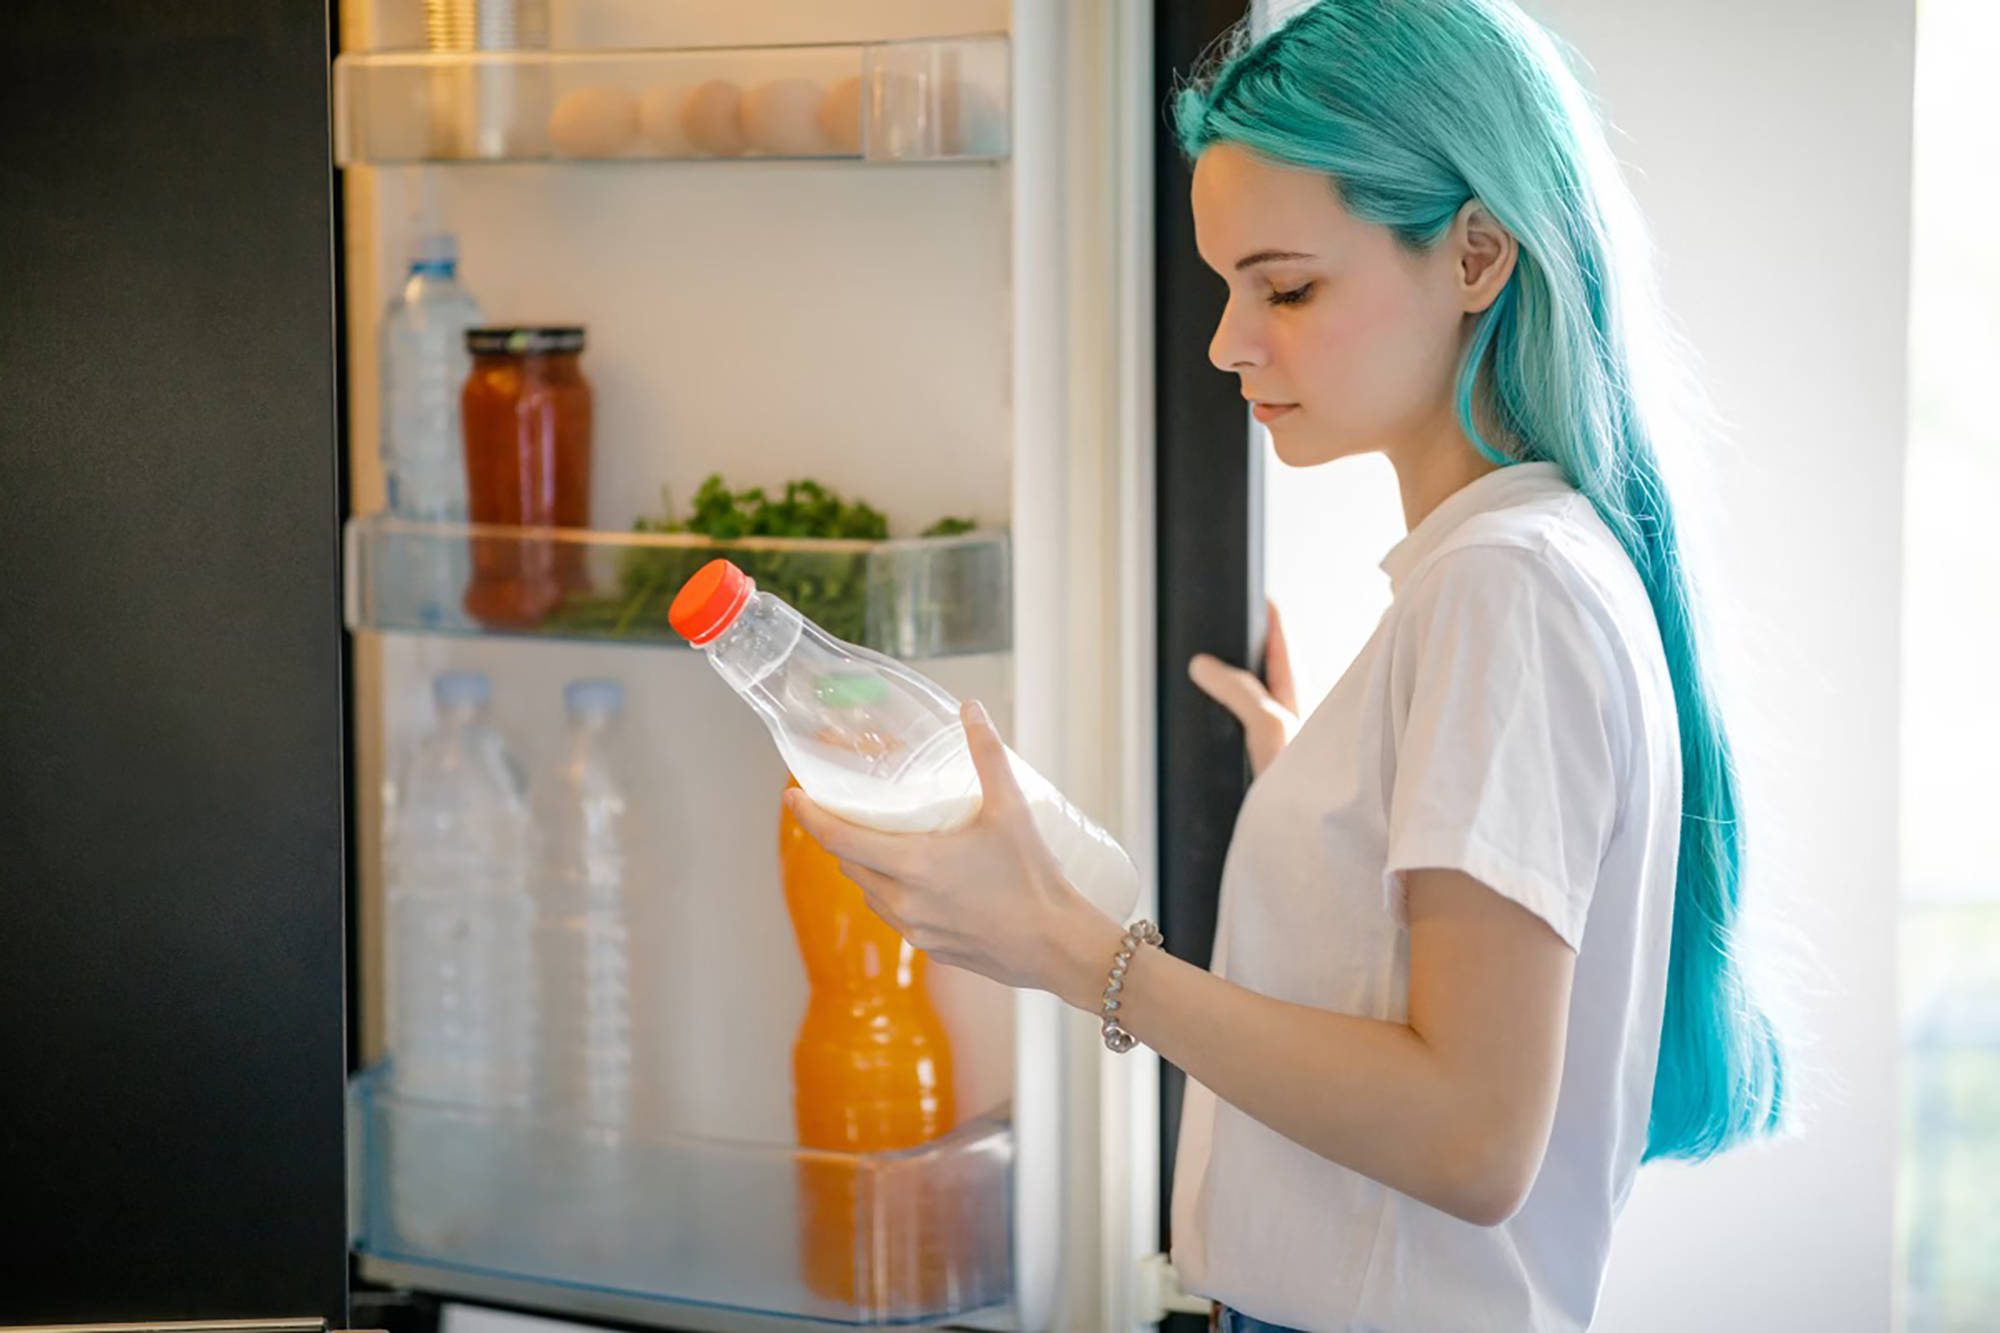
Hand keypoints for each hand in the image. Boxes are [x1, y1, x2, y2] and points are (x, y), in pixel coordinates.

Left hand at [782, 699, 1117, 995]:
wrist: (1058, 946)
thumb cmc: (1034, 878)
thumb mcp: (1011, 808)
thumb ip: (987, 754)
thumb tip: (970, 709)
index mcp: (912, 865)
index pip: (838, 839)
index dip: (809, 816)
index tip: (792, 796)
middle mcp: (903, 901)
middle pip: (849, 864)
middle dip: (842, 837)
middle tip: (848, 810)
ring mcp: (914, 929)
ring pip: (870, 892)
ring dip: (867, 867)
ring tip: (884, 841)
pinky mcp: (930, 948)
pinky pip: (894, 915)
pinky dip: (892, 892)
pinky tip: (917, 880)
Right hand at [1189, 597, 1299, 777]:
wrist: (1312, 834)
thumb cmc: (1309, 781)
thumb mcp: (1269, 725)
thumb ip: (1239, 691)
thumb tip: (1203, 664)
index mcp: (1299, 692)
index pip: (1281, 637)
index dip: (1265, 612)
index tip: (1248, 588)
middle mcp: (1293, 711)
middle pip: (1267, 665)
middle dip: (1245, 644)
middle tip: (1219, 622)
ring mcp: (1282, 736)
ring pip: (1257, 696)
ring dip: (1236, 680)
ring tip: (1207, 663)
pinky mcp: (1269, 761)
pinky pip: (1247, 724)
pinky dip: (1230, 713)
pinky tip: (1214, 720)